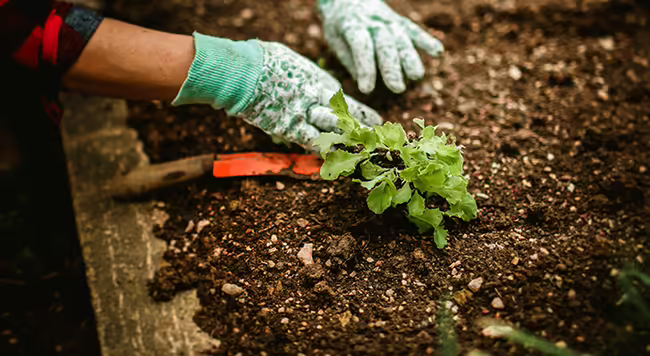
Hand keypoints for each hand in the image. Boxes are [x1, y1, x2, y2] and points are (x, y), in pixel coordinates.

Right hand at [239, 42, 381, 145]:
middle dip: (361, 130)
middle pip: (345, 117)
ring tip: (361, 152)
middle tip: (374, 140)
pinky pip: (312, 142)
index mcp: (318, 80)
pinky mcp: (289, 128)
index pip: (345, 101)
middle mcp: (317, 98)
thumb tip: (307, 79)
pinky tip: (334, 158)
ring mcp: (304, 114)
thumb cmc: (263, 60)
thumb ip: (304, 75)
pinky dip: (323, 151)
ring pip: (333, 132)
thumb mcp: (292, 62)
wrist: (244, 71)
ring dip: (347, 143)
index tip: (373, 120)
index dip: (359, 112)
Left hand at [318, 0, 443, 93]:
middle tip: (397, 88)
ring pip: (401, 38)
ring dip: (410, 58)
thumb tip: (365, 84)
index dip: (365, 68)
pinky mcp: (400, 22)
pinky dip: (426, 40)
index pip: (361, 47)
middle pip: (385, 44)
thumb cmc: (340, 25)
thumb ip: (350, 60)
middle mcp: (373, 22)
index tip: (366, 89)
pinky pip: (414, 31)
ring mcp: (388, 20)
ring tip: (416, 76)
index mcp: (352, 26)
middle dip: (391, 67)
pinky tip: (438, 52)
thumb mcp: (336, 40)